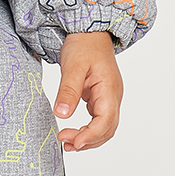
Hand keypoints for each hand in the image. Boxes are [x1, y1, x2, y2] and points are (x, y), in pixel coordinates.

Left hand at [53, 32, 122, 151]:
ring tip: (68, 143)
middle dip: (88, 140)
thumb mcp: (73, 66)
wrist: (89, 32)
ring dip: (88, 138)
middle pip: (107, 129)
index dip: (91, 135)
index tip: (74, 142)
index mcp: (109, 89)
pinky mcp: (100, 98)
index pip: (106, 121)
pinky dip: (87, 130)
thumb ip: (68, 90)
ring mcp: (108, 98)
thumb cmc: (84, 45)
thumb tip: (61, 114)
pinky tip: (73, 133)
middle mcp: (112, 96)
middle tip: (66, 142)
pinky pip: (98, 120)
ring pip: (104, 127)